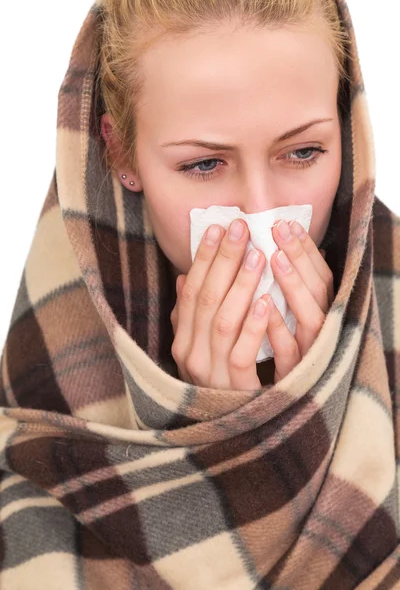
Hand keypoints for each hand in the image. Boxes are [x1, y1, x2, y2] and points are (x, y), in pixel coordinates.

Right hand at [170, 218, 271, 390]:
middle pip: (206, 299)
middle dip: (224, 260)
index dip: (203, 258)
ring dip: (240, 285)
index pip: (190, 291)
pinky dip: (253, 325)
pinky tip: (266, 300)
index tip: (216, 227)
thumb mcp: (198, 348)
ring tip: (258, 255)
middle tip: (241, 228)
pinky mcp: (234, 387)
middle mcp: (189, 355)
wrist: (233, 433)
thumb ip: (190, 316)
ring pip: (222, 320)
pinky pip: (242, 352)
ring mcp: (210, 372)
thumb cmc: (220, 383)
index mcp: (181, 341)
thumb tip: (184, 277)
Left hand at [268, 219, 333, 383]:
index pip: (319, 274)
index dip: (305, 249)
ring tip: (276, 258)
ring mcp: (312, 353)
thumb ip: (275, 294)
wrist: (281, 410)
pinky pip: (290, 351)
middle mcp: (322, 331)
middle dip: (300, 256)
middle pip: (318, 288)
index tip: (285, 223)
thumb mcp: (283, 322)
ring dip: (293, 286)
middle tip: (280, 227)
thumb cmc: (285, 357)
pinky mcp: (297, 377)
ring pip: (310, 316)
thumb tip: (257, 258)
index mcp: (319, 314)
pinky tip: (263, 307)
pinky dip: (278, 328)